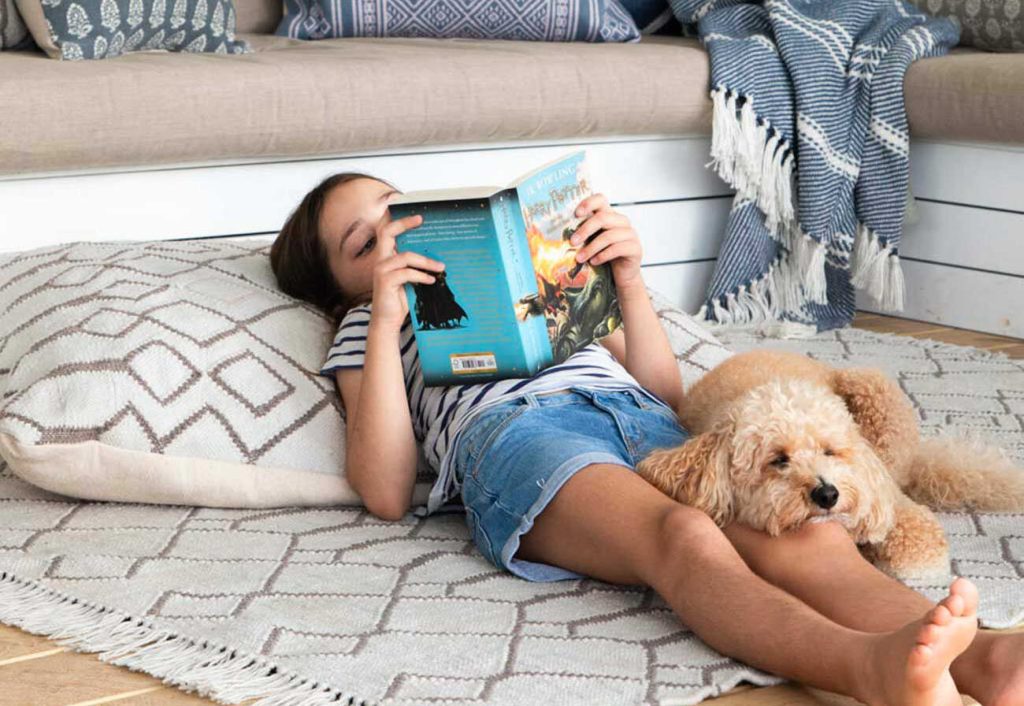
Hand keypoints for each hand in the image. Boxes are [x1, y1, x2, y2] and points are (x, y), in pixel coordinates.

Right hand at [370, 214, 444, 330]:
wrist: (388, 320)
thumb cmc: (401, 299)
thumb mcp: (411, 279)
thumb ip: (417, 267)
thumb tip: (438, 258)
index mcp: (386, 257)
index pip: (387, 232)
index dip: (400, 222)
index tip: (419, 218)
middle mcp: (381, 260)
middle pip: (387, 233)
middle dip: (404, 224)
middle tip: (421, 220)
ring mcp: (381, 270)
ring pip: (405, 256)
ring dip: (426, 262)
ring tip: (440, 268)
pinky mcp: (384, 281)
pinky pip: (407, 273)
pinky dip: (421, 276)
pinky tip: (431, 281)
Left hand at [568, 193, 643, 290]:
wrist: (622, 275)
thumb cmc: (604, 256)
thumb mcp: (592, 242)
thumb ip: (583, 234)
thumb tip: (562, 234)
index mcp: (610, 216)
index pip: (601, 199)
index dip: (588, 203)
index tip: (576, 214)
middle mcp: (622, 222)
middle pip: (602, 218)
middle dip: (585, 230)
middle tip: (572, 242)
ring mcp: (630, 234)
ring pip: (608, 236)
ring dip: (591, 248)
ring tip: (579, 258)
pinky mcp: (635, 248)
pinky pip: (617, 249)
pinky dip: (602, 256)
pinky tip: (594, 262)